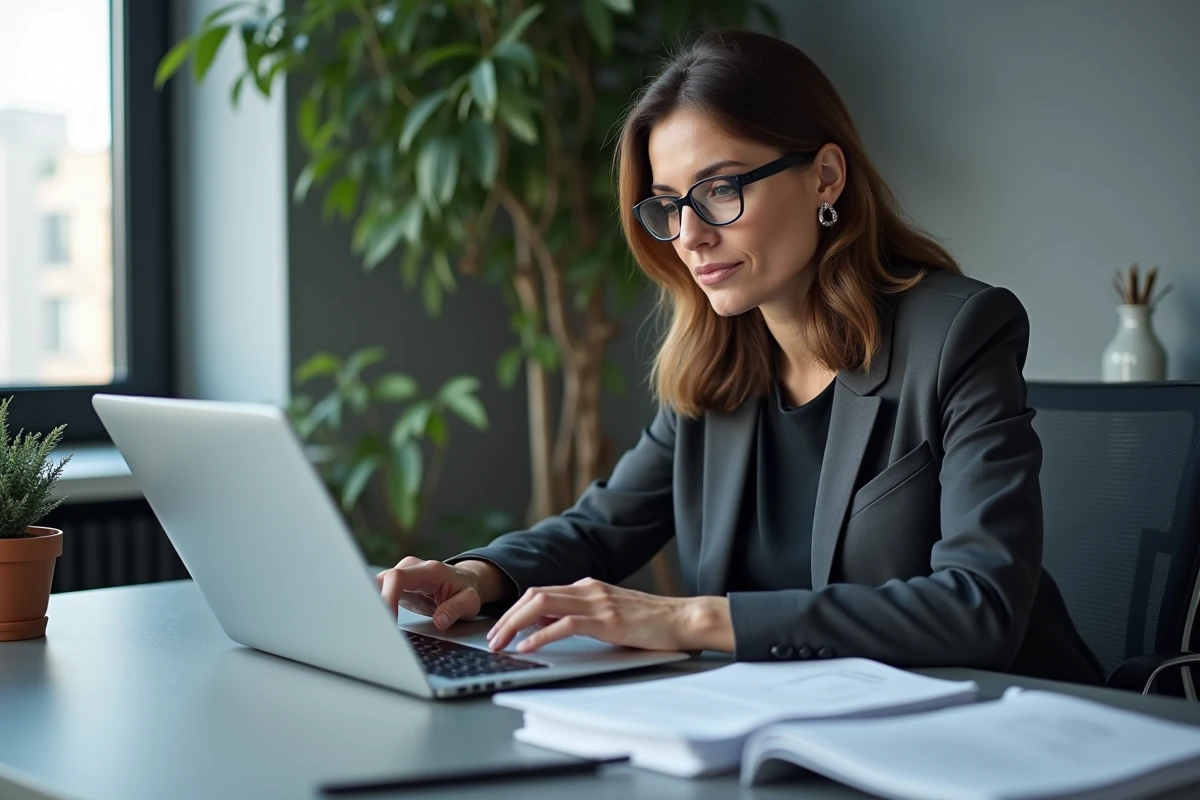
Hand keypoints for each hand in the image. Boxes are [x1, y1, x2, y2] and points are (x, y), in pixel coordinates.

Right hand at [375, 557, 508, 630]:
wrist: (463, 580)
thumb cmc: (465, 590)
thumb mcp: (469, 602)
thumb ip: (456, 609)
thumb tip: (440, 621)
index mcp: (429, 570)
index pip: (398, 578)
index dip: (387, 597)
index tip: (387, 620)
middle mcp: (411, 567)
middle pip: (381, 580)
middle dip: (374, 604)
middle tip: (374, 629)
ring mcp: (400, 574)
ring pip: (375, 585)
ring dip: (371, 606)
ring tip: (372, 628)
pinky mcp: (394, 584)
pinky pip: (377, 592)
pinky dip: (374, 606)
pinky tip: (373, 622)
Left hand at [485, 577, 727, 653]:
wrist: (684, 618)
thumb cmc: (651, 622)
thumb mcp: (611, 614)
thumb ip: (584, 615)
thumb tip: (549, 625)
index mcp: (588, 586)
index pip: (539, 592)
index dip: (514, 609)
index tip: (499, 628)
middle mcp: (589, 588)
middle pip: (533, 594)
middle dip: (506, 616)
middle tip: (491, 638)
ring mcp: (598, 602)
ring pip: (542, 603)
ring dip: (515, 624)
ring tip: (501, 643)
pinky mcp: (608, 620)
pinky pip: (565, 623)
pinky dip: (541, 634)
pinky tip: (529, 647)